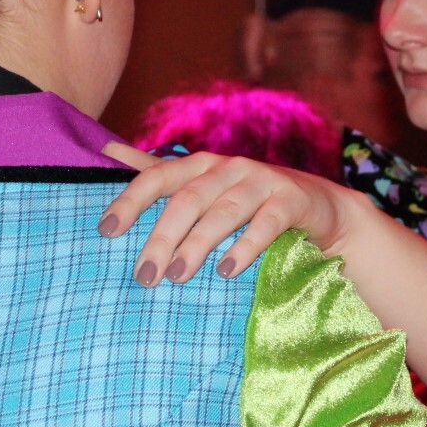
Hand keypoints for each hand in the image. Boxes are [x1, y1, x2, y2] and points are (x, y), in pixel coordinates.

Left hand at [98, 143, 360, 284]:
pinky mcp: (292, 200)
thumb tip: (105, 150)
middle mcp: (229, 167)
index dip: (130, 201)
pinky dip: (246, 246)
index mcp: (201, 165)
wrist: (321, 209)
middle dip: (162, 237)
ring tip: (177, 276)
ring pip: (224, 211)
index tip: (105, 231)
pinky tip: (227, 270)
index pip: (157, 177)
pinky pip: (267, 223)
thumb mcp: (203, 186)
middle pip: (188, 199)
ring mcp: (262, 180)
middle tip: (143, 276)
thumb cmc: (250, 201)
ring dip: (198, 244)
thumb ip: (157, 173)